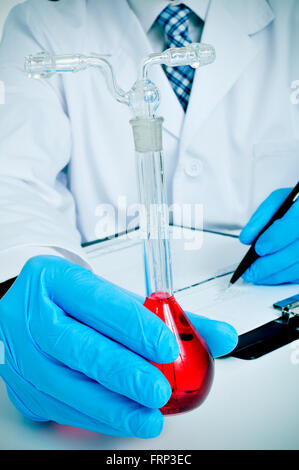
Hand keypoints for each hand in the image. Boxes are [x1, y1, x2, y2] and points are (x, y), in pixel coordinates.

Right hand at [0, 256, 236, 437]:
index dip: (133, 326)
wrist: (36, 310)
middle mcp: (31, 313)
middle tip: (159, 389)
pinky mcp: (20, 385)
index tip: (168, 348)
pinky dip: (95, 416)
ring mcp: (21, 351)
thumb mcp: (121, 298)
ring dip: (110, 405)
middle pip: (75, 346)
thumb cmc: (82, 302)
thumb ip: (172, 316)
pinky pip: (58, 406)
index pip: (96, 300)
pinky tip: (122, 417)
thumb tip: (221, 337)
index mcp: (55, 278)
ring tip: (148, 414)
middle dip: (122, 372)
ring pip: (63, 384)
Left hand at [240, 188, 298, 284]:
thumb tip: (247, 238)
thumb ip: (262, 216)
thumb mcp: (280, 200)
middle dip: (269, 265)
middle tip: (250, 271)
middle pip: (296, 252)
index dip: (274, 239)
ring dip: (276, 275)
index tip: (258, 248)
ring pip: (298, 267)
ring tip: (257, 275)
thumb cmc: (297, 206)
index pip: (294, 224)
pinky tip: (271, 276)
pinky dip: (285, 277)